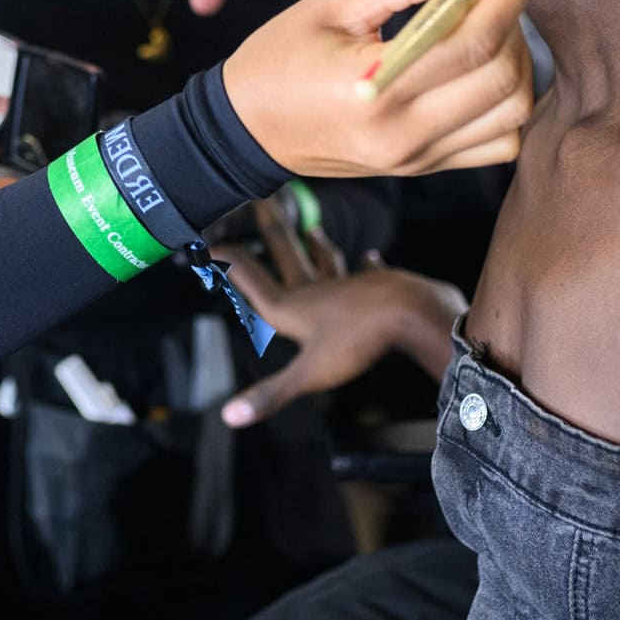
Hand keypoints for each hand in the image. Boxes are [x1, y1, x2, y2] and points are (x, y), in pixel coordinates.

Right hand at [216, 207, 465, 427]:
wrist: (411, 312)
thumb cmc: (359, 341)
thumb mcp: (310, 374)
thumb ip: (270, 394)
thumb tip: (229, 416)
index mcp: (291, 306)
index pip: (249, 276)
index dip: (226, 259)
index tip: (208, 241)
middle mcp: (315, 289)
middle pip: (286, 253)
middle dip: (271, 229)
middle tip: (260, 202)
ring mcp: (348, 285)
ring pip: (327, 261)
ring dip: (318, 247)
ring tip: (313, 231)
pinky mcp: (380, 286)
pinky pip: (371, 272)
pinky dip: (370, 265)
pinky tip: (372, 257)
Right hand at [223, 0, 534, 177]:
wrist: (247, 127)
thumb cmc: (281, 57)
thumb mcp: (336, 1)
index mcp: (372, 88)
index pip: (472, 40)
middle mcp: (402, 133)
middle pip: (502, 76)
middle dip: (514, 19)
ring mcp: (417, 158)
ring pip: (512, 113)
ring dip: (518, 61)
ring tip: (489, 26)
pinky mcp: (424, 168)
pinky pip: (499, 143)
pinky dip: (508, 103)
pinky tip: (483, 69)